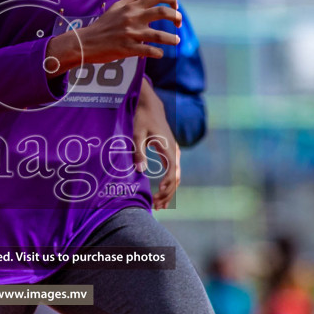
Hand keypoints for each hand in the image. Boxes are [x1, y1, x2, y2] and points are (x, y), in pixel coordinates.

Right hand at [44, 0, 180, 75]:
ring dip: (172, 38)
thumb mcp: (116, 7)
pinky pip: (149, 51)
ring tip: (177, 41)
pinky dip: (158, 53)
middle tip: (179, 23)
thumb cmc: (102, 25)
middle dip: (176, 17)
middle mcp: (132, 18)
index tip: (176, 6)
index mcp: (131, 7)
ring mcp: (131, 34)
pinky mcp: (128, 49)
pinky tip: (159, 53)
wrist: (85, 42)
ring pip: (159, 35)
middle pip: (162, 12)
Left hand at [133, 77, 178, 209]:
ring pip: (176, 178)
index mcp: (169, 149)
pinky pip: (173, 173)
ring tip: (159, 206)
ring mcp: (175, 153)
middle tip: (156, 206)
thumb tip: (141, 170)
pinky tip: (160, 194)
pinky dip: (168, 185)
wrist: (150, 106)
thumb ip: (138, 152)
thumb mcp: (137, 134)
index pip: (172, 172)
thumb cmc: (142, 119)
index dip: (166, 185)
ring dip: (168, 192)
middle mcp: (175, 152)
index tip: (158, 193)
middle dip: (167, 194)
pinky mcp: (171, 154)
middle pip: (176, 179)